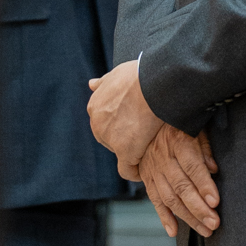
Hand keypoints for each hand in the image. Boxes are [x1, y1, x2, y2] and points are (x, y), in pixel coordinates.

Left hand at [87, 59, 161, 177]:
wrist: (154, 83)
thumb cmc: (141, 75)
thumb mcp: (117, 73)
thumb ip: (103, 83)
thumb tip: (91, 84)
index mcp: (95, 106)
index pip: (105, 122)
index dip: (121, 123)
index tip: (134, 123)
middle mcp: (98, 123)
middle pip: (110, 138)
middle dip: (125, 138)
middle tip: (145, 134)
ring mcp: (110, 139)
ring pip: (120, 153)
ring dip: (132, 153)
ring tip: (150, 149)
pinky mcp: (124, 152)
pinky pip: (127, 170)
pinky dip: (135, 172)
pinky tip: (144, 171)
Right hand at [139, 125, 219, 238]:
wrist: (146, 117)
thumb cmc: (177, 122)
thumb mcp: (195, 125)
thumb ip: (204, 147)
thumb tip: (213, 169)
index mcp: (177, 141)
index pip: (192, 166)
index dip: (204, 185)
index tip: (215, 202)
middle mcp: (162, 157)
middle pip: (181, 187)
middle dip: (198, 208)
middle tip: (214, 223)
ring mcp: (152, 169)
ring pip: (169, 198)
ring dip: (187, 217)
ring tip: (205, 230)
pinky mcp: (147, 178)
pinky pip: (155, 200)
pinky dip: (164, 217)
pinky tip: (174, 231)